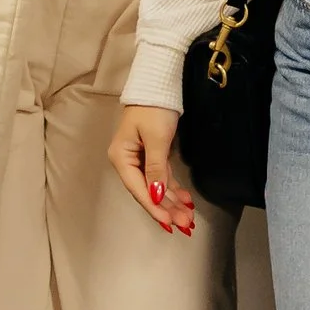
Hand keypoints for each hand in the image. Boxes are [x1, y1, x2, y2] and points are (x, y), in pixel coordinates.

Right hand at [108, 104, 196, 238]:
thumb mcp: (156, 139)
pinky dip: (174, 188)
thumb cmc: (154, 108)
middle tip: (186, 226)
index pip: (138, 189)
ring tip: (188, 219)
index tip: (170, 223)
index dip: (155, 208)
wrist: (159, 83)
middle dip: (167, 209)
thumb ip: (156, 169)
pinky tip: (185, 201)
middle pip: (148, 191)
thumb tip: (156, 195)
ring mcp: (140, 159)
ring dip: (172, 202)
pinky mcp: (153, 155)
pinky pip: (163, 177)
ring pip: (157, 186)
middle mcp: (128, 161)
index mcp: (121, 158)